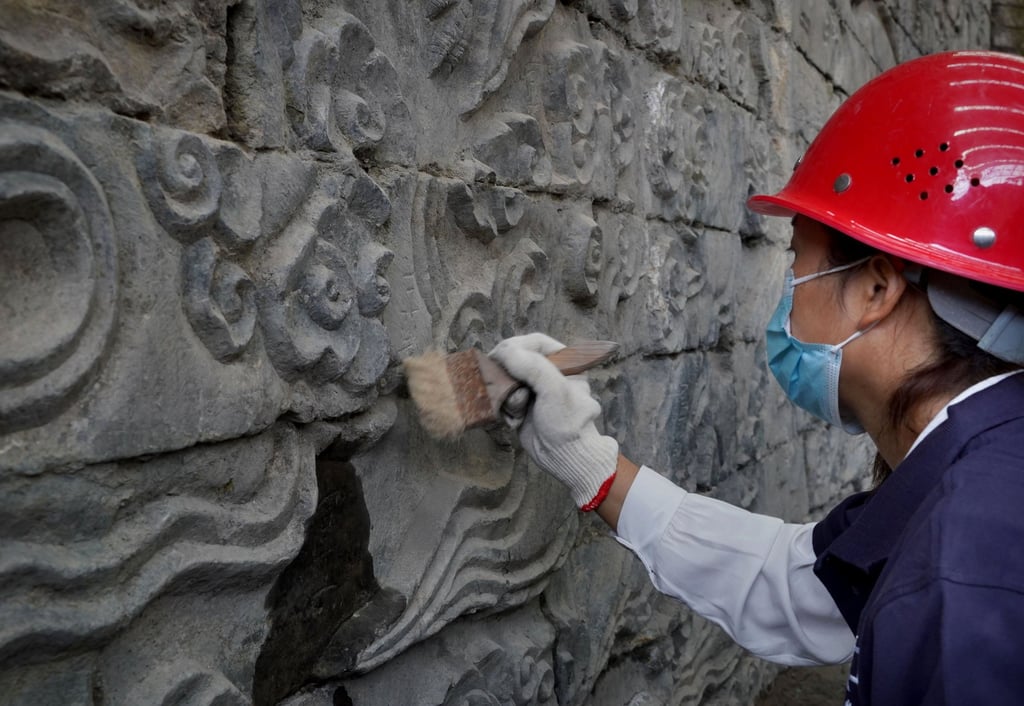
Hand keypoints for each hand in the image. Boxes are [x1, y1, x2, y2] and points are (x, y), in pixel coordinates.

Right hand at [489, 333, 618, 509]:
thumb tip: (506, 352)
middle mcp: (547, 373)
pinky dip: (505, 407)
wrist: (564, 457)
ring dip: (507, 393)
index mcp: (564, 363)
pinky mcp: (520, 405)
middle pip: (516, 359)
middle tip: (502, 383)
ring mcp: (532, 389)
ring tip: (518, 408)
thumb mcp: (555, 390)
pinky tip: (515, 418)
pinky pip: (503, 397)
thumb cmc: (568, 423)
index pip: (535, 342)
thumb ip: (533, 367)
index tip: (500, 354)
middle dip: (508, 373)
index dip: (516, 345)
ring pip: (506, 379)